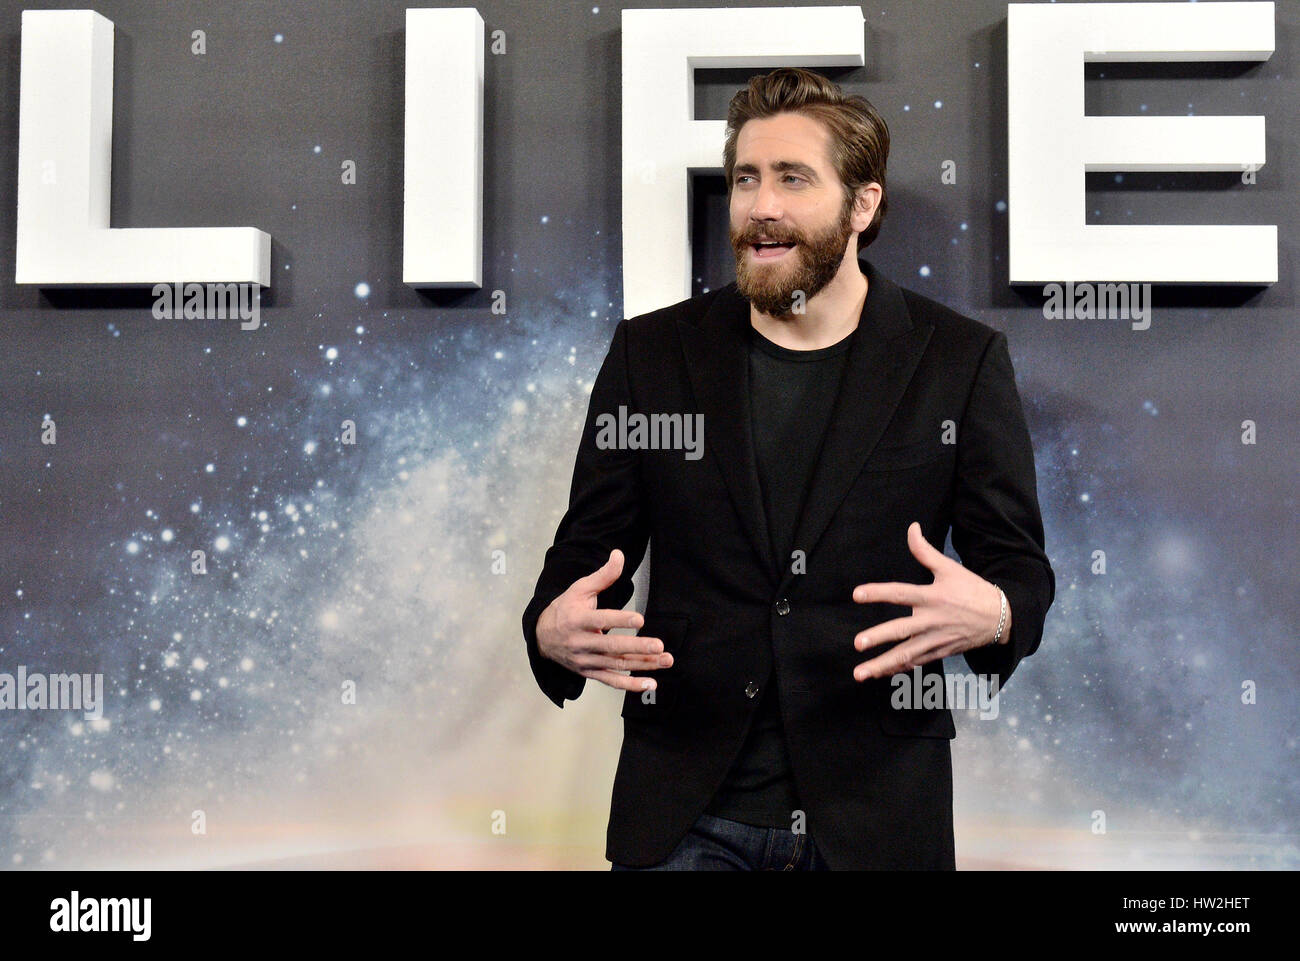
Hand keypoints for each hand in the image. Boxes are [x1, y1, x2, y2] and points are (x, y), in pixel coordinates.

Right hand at [536, 549, 673, 691]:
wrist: (542, 637)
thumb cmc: (565, 609)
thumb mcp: (579, 588)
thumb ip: (603, 575)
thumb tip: (619, 555)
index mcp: (577, 620)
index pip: (600, 620)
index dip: (620, 620)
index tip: (640, 619)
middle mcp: (580, 643)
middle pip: (611, 647)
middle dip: (637, 647)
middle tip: (659, 646)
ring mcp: (585, 661)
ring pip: (616, 665)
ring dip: (642, 664)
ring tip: (665, 660)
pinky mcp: (590, 673)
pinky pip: (612, 681)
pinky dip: (631, 685)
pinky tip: (651, 683)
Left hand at [850, 522, 1010, 680]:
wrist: (1001, 618)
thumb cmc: (972, 590)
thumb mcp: (950, 568)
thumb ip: (925, 551)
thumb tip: (911, 527)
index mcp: (933, 597)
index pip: (901, 593)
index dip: (878, 592)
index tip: (856, 594)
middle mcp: (932, 620)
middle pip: (901, 630)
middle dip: (879, 637)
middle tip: (858, 643)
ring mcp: (935, 640)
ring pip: (906, 655)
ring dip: (882, 665)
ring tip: (860, 674)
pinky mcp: (940, 652)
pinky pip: (916, 663)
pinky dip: (898, 669)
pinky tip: (880, 673)